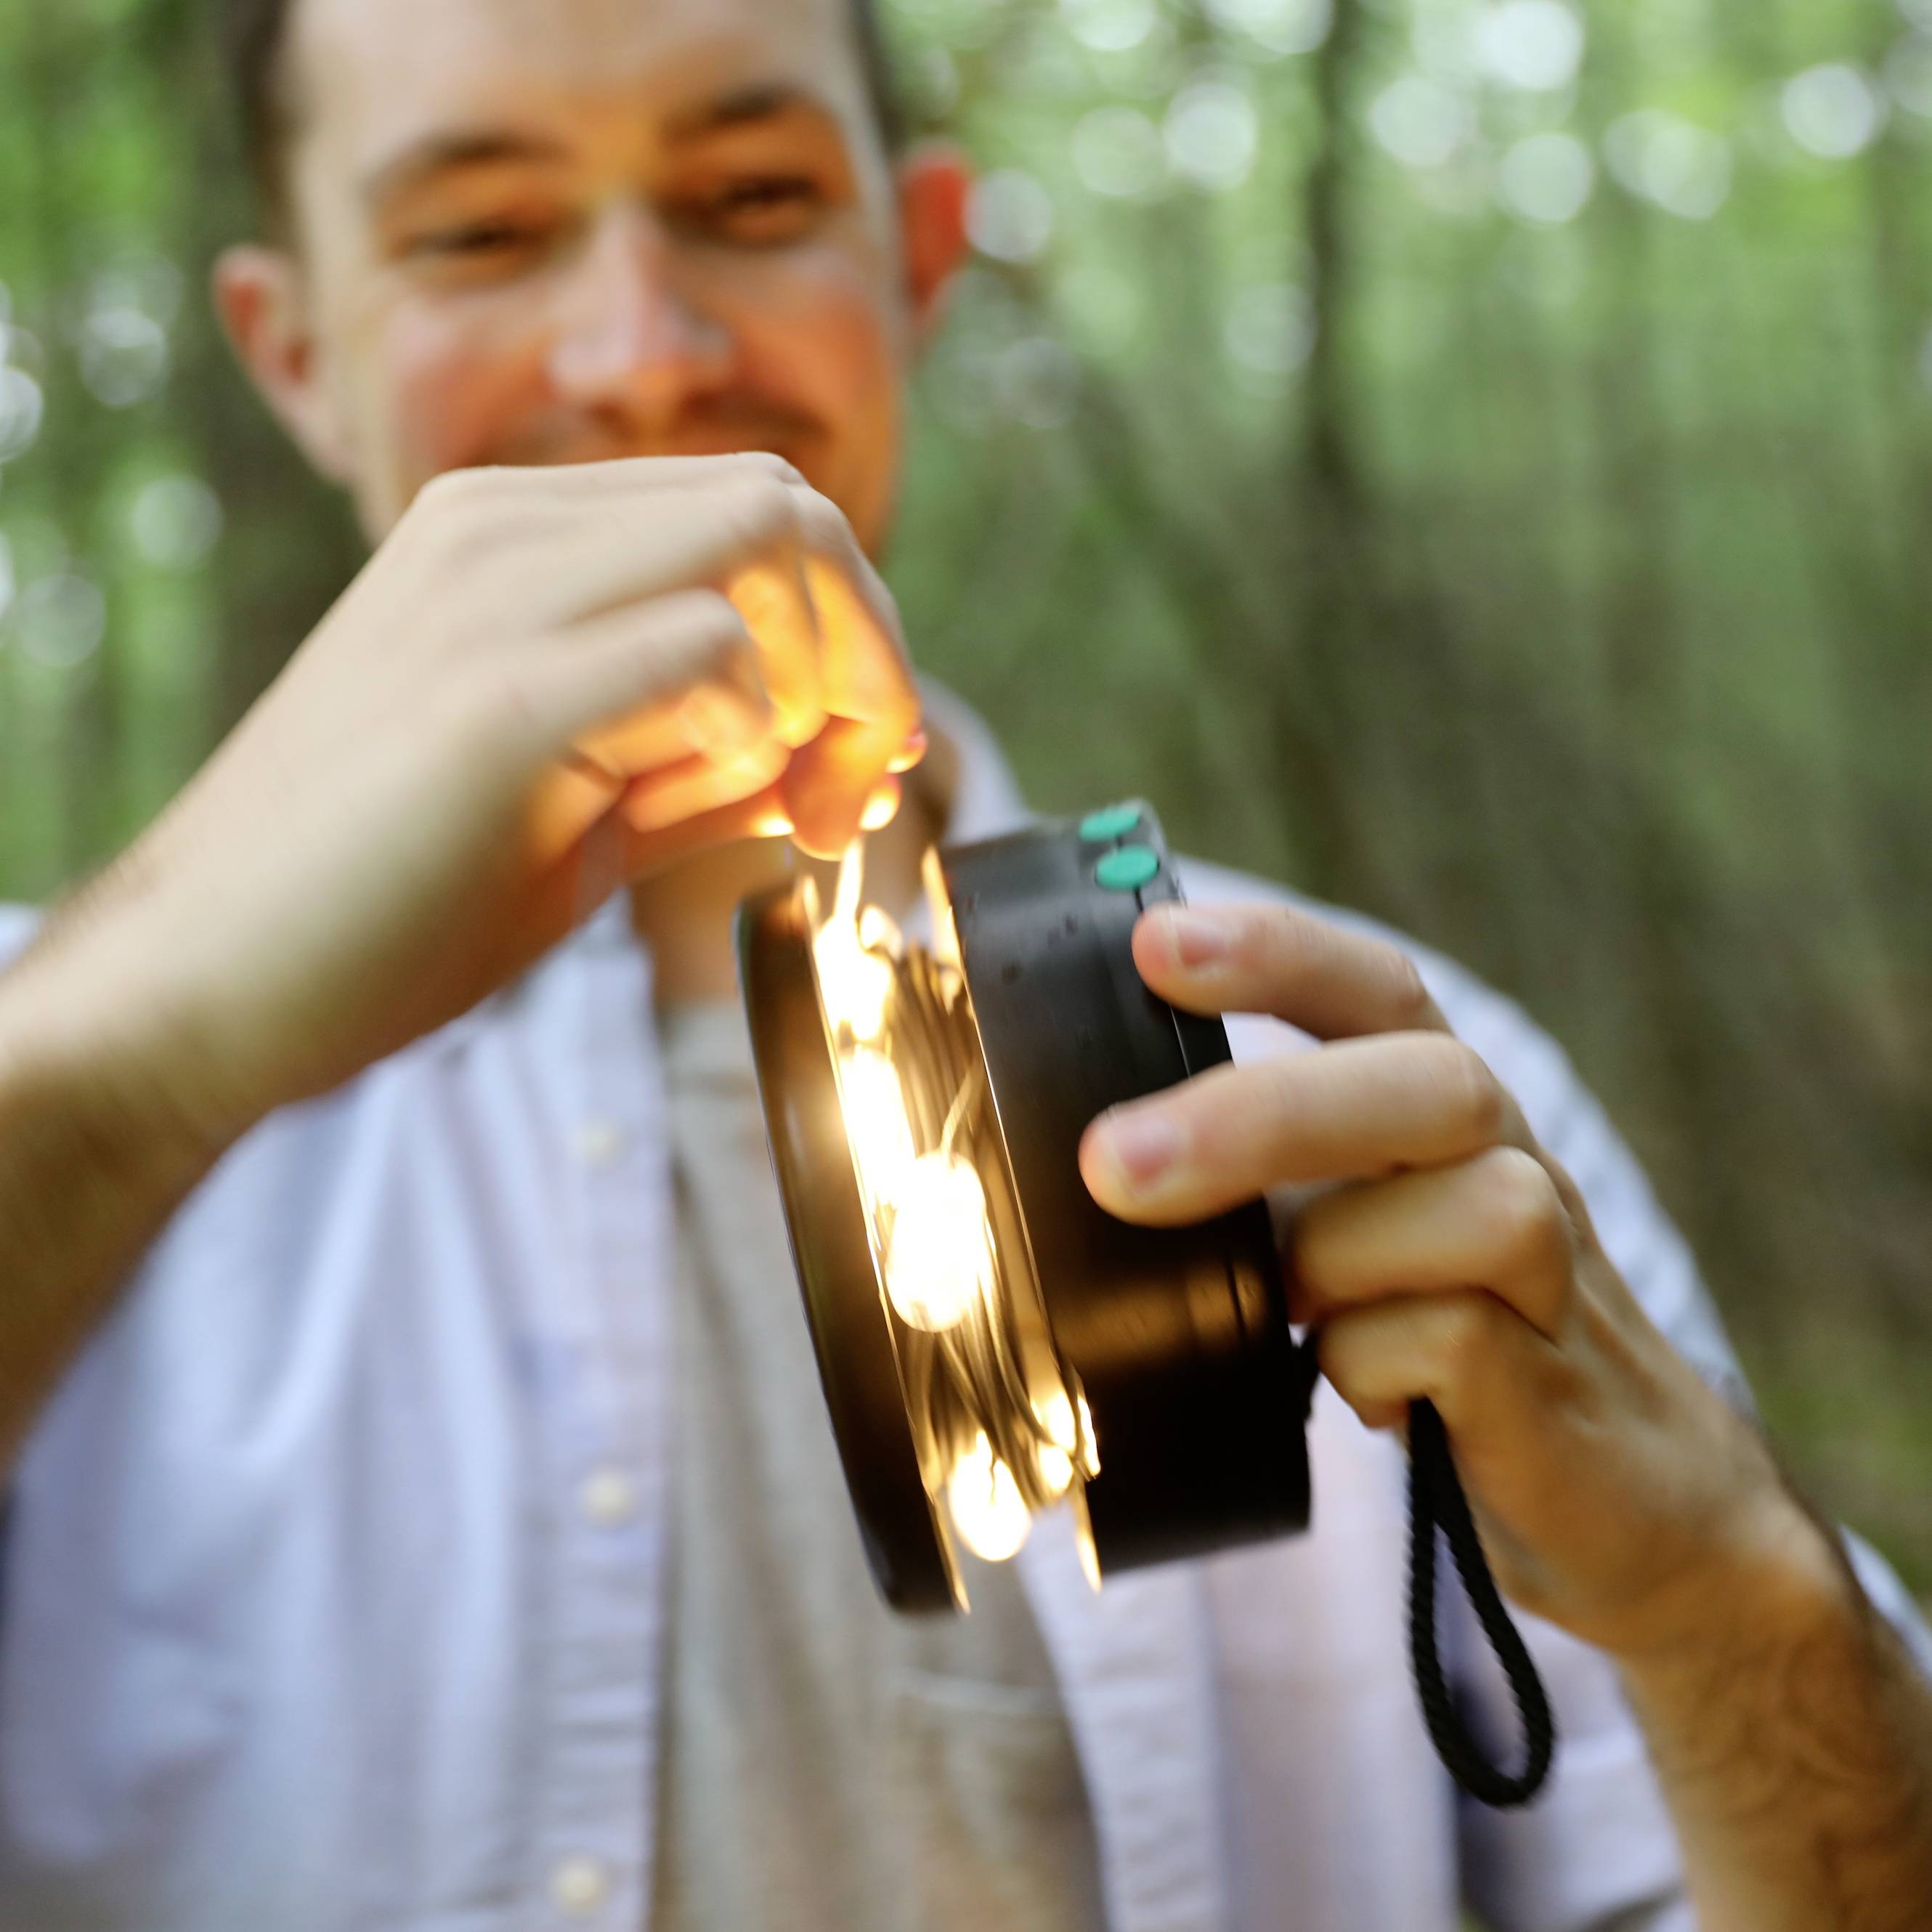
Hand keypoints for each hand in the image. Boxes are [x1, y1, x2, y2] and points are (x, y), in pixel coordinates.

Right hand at [71, 453, 919, 1140]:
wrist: (209, 988)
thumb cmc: (389, 906)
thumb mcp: (579, 812)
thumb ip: (698, 763)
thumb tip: (827, 756)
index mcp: (510, 538)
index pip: (755, 512)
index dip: (849, 632)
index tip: (857, 767)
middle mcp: (501, 531)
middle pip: (786, 503)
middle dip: (871, 647)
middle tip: (861, 785)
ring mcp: (491, 595)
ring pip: (769, 539)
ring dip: (832, 684)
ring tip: (802, 808)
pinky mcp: (497, 693)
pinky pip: (709, 646)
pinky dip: (757, 733)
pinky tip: (718, 807)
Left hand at [1078, 899, 1810, 1660]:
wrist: (1637, 1509)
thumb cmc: (1452, 1349)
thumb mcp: (1349, 1240)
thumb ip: (1263, 1196)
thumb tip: (1096, 1169)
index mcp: (1441, 1117)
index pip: (1378, 992)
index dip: (1277, 952)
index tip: (1154, 943)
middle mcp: (1510, 1168)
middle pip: (1435, 1079)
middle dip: (1267, 1111)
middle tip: (1112, 1164)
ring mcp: (1552, 1280)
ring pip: (1482, 1203)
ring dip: (1339, 1255)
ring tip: (1285, 1312)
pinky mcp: (1555, 1391)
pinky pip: (1463, 1343)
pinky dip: (1373, 1365)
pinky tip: (1356, 1393)